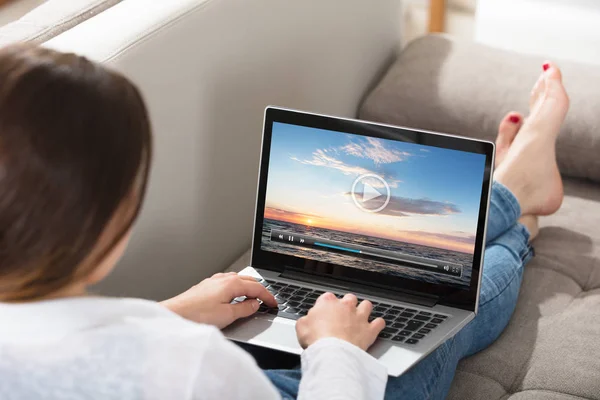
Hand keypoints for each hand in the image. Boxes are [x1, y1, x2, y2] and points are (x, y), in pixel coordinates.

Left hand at [161, 272, 276, 328]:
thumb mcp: (228, 315)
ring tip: (254, 297)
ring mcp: (214, 281)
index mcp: (232, 283)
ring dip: (248, 287)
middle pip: (249, 280)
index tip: (274, 303)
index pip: (257, 287)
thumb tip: (255, 305)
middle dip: (260, 290)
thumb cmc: (197, 315)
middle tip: (267, 300)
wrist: (175, 315)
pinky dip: (237, 287)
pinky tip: (234, 295)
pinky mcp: (206, 286)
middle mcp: (223, 278)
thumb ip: (245, 309)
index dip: (268, 296)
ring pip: (238, 280)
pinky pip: (228, 282)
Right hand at [295, 292, 384, 350]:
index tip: (325, 312)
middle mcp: (345, 306)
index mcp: (327, 302)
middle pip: (350, 298)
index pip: (328, 297)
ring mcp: (359, 316)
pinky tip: (376, 326)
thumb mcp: (301, 326)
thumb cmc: (317, 339)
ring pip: (367, 305)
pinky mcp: (369, 330)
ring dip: (364, 309)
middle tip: (343, 314)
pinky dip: (378, 324)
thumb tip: (306, 321)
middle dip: (348, 304)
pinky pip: (379, 322)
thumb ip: (306, 320)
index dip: (326, 305)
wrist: (332, 352)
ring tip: (361, 316)